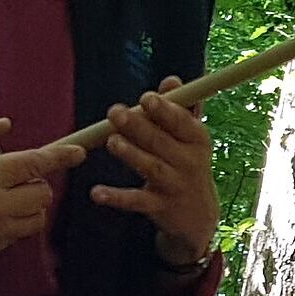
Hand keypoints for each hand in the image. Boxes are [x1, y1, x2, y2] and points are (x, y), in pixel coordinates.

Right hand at [0, 117, 84, 268]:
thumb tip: (6, 124)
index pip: (34, 163)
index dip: (62, 156)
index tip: (79, 152)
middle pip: (42, 193)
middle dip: (36, 182)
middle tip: (17, 178)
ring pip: (35, 219)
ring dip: (29, 206)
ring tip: (8, 198)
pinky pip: (16, 237)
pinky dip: (12, 225)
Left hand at [89, 76, 218, 266]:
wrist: (198, 215)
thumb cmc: (188, 164)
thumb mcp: (191, 138)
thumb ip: (181, 108)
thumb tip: (171, 80)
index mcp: (198, 140)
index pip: (182, 122)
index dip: (165, 110)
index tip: (146, 98)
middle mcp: (189, 162)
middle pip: (162, 142)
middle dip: (139, 126)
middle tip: (115, 112)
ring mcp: (174, 185)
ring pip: (151, 168)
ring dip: (131, 154)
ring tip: (112, 141)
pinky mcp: (159, 208)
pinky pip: (136, 202)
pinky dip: (116, 197)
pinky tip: (96, 192)